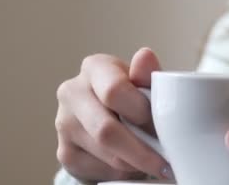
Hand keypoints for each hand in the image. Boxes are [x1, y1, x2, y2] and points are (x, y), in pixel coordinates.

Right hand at [55, 48, 173, 181]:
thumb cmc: (135, 95)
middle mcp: (72, 92)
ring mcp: (64, 123)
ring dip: (135, 164)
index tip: (165, 130)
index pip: (114, 91)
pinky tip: (134, 166)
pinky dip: (122, 172)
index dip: (143, 114)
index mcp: (95, 67)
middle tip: (165, 162)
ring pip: (104, 154)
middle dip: (141, 150)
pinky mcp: (64, 152)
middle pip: (106, 129)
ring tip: (154, 162)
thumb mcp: (146, 82)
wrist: (114, 116)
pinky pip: (98, 170)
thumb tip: (145, 56)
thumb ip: (148, 73)